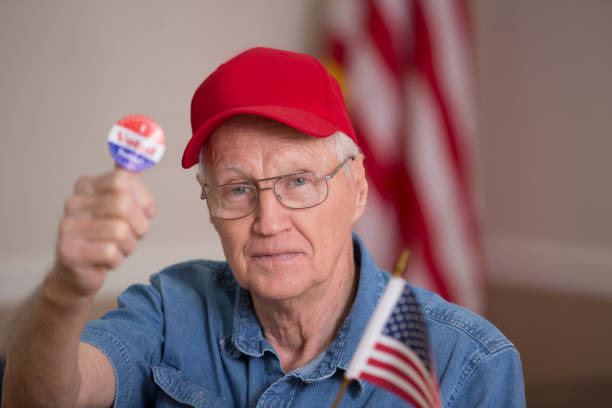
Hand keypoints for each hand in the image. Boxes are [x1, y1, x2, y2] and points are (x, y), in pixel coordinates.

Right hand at [53, 168, 155, 297]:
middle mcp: (73, 202)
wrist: (78, 272)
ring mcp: (68, 226)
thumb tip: (145, 150)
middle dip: (139, 225)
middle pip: (124, 205)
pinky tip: (106, 260)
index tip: (143, 210)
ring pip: (120, 231)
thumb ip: (133, 180)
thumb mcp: (123, 204)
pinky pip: (111, 253)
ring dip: (129, 245)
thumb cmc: (106, 236)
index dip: (142, 198)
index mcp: (87, 185)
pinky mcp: (69, 252)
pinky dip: (117, 260)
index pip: (123, 179)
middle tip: (132, 234)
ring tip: (118, 248)